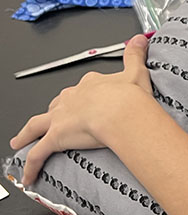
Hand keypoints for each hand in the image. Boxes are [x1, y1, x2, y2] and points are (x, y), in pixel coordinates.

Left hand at [9, 34, 152, 185]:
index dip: (82, 95)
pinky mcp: (55, 138)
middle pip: (57, 105)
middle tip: (52, 120)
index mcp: (90, 85)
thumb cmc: (129, 96)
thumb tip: (140, 38)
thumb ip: (136, 55)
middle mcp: (72, 99)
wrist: (121, 111)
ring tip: (20, 140)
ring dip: (27, 133)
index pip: (82, 89)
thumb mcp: (136, 71)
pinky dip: (32, 165)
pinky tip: (29, 175)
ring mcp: (61, 118)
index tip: (85, 99)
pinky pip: (38, 154)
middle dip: (53, 113)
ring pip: (38, 125)